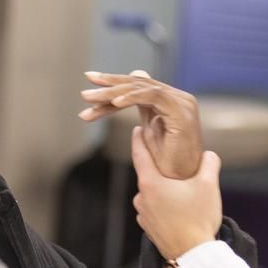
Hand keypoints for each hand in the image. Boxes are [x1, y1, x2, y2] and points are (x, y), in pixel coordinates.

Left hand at [78, 70, 202, 178]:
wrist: (182, 185)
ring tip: (90, 99)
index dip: (113, 84)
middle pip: (139, 84)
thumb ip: (140, 108)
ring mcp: (183, 104)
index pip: (138, 86)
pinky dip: (132, 97)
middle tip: (85, 87)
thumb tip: (128, 89)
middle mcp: (179, 98)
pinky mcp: (182, 113)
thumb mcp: (148, 130)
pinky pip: (153, 97)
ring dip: (114, 92)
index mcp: (172, 100)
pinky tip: (114, 103)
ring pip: (143, 88)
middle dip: (109, 84)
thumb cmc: (166, 164)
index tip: (89, 83)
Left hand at [131, 127, 222, 261]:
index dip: (138, 139)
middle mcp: (141, 198)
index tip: (137, 128)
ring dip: (164, 190)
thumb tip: (209, 155)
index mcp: (150, 183)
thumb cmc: (198, 219)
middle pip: (149, 175)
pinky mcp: (148, 229)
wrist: (193, 256)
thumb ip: (209, 163)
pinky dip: (164, 206)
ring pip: (153, 194)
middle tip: (176, 164)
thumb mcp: (209, 185)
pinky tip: (180, 210)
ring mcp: (143, 215)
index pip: (139, 154)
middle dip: (161, 169)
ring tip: (183, 192)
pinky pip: (155, 210)